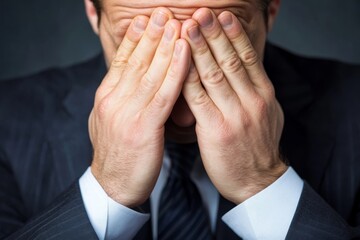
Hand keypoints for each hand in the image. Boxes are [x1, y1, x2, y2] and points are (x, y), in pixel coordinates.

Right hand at [89, 8, 190, 206]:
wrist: (113, 186)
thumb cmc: (118, 155)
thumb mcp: (110, 121)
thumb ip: (120, 99)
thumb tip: (127, 81)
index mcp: (107, 97)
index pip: (122, 60)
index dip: (135, 38)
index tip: (146, 20)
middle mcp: (114, 100)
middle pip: (136, 59)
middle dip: (151, 33)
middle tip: (163, 11)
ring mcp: (127, 112)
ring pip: (150, 71)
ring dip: (164, 44)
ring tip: (175, 21)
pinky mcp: (144, 127)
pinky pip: (164, 93)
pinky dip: (175, 70)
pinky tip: (184, 51)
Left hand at [181, 8, 286, 203]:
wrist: (258, 181)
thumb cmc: (257, 147)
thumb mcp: (265, 113)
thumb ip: (254, 90)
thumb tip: (244, 68)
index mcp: (264, 94)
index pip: (248, 57)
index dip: (234, 34)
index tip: (222, 16)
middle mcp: (252, 100)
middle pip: (230, 59)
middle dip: (214, 33)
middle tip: (201, 12)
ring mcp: (235, 115)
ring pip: (214, 74)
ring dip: (199, 49)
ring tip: (187, 27)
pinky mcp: (217, 130)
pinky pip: (199, 98)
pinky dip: (187, 78)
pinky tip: (176, 63)